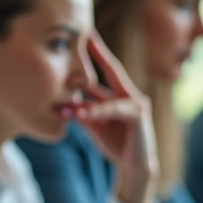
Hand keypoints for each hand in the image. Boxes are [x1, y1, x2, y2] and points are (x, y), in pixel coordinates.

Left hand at [70, 32, 157, 202]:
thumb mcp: (93, 124)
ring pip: (108, 95)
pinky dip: (96, 111)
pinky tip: (81, 114)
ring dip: (87, 96)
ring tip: (69, 95)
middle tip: (87, 35)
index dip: (96, 53)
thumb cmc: (114, 144)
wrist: (133, 168)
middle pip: (113, 70)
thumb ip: (82, 110)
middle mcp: (130, 95)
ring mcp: (137, 104)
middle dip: (99, 53)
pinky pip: (114, 110)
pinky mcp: (139, 116)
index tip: (85, 36)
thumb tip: (63, 101)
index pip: (106, 71)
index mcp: (119, 95)